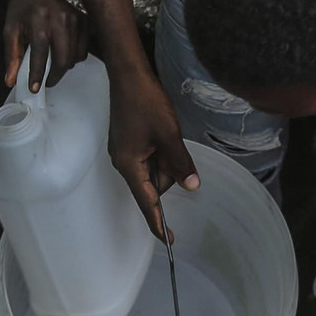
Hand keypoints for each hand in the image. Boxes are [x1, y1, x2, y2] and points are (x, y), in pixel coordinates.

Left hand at [5, 0, 84, 92]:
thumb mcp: (10, 31)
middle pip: (63, 59)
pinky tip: (62, 52)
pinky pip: (83, 49)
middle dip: (54, 76)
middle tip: (46, 81)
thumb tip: (11, 81)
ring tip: (52, 64)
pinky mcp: (84, 20)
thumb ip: (12, 57)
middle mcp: (60, 19)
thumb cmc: (21, 9)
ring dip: (64, 67)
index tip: (35, 88)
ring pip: (74, 57)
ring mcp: (75, 19)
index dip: (38, 74)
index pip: (40, 54)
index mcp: (39, 20)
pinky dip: (74, 57)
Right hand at [108, 64, 199, 243]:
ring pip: (153, 169)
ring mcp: (124, 151)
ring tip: (166, 133)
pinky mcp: (128, 142)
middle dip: (170, 172)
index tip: (169, 240)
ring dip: (166, 158)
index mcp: (129, 165)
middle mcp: (123, 162)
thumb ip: (180, 164)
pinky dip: (160, 151)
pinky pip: (149, 157)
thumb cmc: (146, 102)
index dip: (158, 223)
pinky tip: (163, 132)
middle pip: (153, 184)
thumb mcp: (169, 135)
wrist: (128, 75)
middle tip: (173, 145)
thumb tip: (192, 186)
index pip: (146, 202)